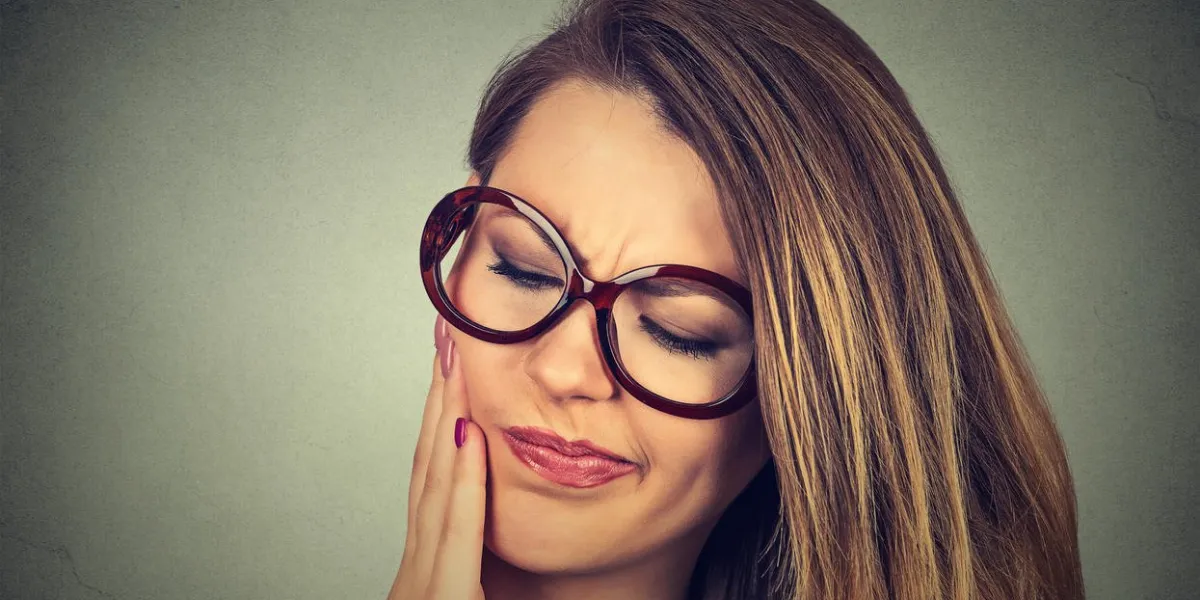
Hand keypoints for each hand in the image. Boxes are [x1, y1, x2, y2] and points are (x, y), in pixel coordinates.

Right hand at [387, 316, 487, 599]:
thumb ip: (485, 577)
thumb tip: (514, 551)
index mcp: (428, 572)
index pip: (434, 485)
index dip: (441, 421)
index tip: (452, 372)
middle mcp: (417, 571)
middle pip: (427, 469)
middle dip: (437, 400)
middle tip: (446, 340)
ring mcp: (421, 587)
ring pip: (434, 488)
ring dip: (445, 419)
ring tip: (455, 362)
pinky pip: (456, 531)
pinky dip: (463, 480)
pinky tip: (469, 432)